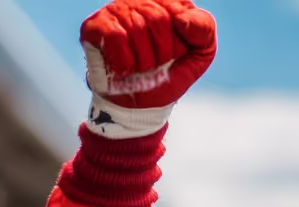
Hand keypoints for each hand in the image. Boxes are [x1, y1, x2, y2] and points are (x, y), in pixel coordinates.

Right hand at [80, 0, 215, 136]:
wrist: (143, 105)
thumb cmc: (171, 73)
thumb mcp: (200, 53)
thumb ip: (203, 28)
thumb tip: (181, 19)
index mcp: (168, 3)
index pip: (180, 12)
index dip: (180, 42)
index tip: (176, 56)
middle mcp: (140, 0)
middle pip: (157, 18)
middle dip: (162, 53)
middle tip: (157, 66)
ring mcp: (116, 10)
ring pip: (136, 27)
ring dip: (144, 61)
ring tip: (141, 69)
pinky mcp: (94, 25)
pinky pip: (114, 36)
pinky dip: (125, 61)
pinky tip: (125, 69)